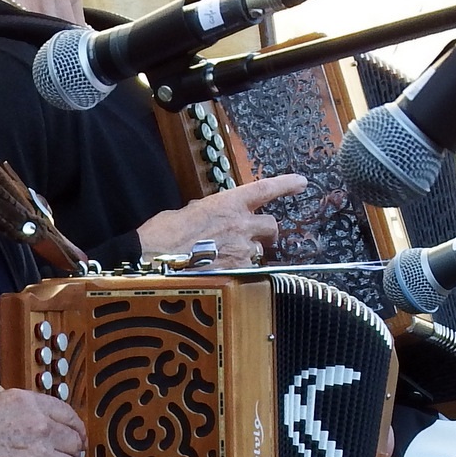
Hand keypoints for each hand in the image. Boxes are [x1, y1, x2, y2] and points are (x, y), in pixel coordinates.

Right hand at [134, 173, 308, 266]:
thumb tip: (203, 218)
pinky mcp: (238, 273)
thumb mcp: (183, 214)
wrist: (154, 262)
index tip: (301, 182)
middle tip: (256, 238)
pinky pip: (247, 272)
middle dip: (266, 232)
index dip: (286, 185)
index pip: (265, 189)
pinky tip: (220, 274)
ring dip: (248, 254)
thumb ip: (203, 214)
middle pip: (271, 226)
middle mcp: (242, 225)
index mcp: (227, 203)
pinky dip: (238, 273)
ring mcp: (243, 251)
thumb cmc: (162, 236)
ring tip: (226, 260)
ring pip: (259, 252)